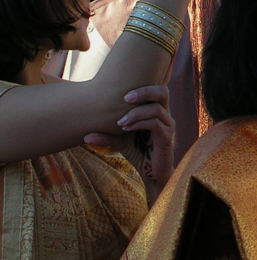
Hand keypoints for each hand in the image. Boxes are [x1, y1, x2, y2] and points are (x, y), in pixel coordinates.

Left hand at [84, 85, 174, 203]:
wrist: (151, 173)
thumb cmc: (138, 151)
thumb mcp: (119, 140)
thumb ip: (106, 135)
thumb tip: (84, 135)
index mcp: (156, 110)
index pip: (155, 89)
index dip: (141, 86)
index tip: (121, 94)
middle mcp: (165, 114)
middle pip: (163, 91)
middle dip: (144, 91)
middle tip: (125, 98)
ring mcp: (168, 125)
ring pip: (156, 109)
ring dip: (136, 113)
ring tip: (120, 122)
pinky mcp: (167, 138)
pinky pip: (155, 124)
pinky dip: (139, 123)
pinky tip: (126, 129)